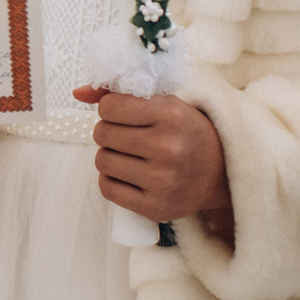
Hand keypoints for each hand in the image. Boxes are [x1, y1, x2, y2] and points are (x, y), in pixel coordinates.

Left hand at [76, 85, 232, 231]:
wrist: (221, 172)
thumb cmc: (185, 132)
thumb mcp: (163, 103)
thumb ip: (120, 93)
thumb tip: (78, 92)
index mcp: (170, 115)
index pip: (109, 107)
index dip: (111, 109)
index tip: (124, 114)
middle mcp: (166, 147)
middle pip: (101, 134)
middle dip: (109, 132)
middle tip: (129, 136)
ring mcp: (161, 181)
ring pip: (102, 161)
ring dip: (110, 156)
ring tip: (131, 156)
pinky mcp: (155, 207)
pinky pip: (107, 189)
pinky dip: (112, 180)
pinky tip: (129, 175)